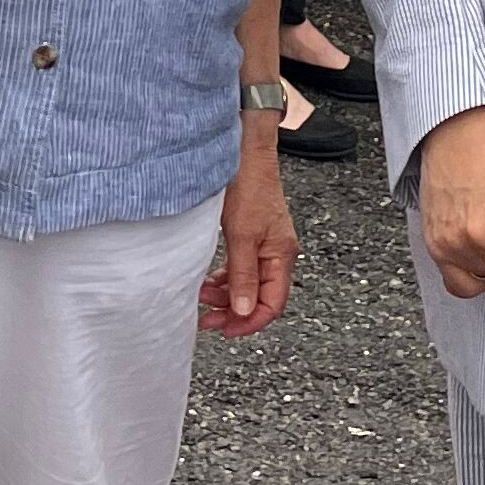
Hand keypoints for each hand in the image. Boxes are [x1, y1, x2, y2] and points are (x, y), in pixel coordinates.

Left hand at [203, 143, 298, 337]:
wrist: (244, 154)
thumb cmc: (249, 186)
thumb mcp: (242, 236)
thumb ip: (243, 276)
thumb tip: (244, 310)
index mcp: (281, 256)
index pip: (273, 304)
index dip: (250, 322)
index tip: (225, 330)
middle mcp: (276, 254)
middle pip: (260, 298)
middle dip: (234, 312)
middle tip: (207, 320)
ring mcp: (264, 245)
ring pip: (248, 285)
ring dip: (226, 296)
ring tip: (202, 298)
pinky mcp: (251, 237)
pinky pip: (240, 269)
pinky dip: (224, 279)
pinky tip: (208, 281)